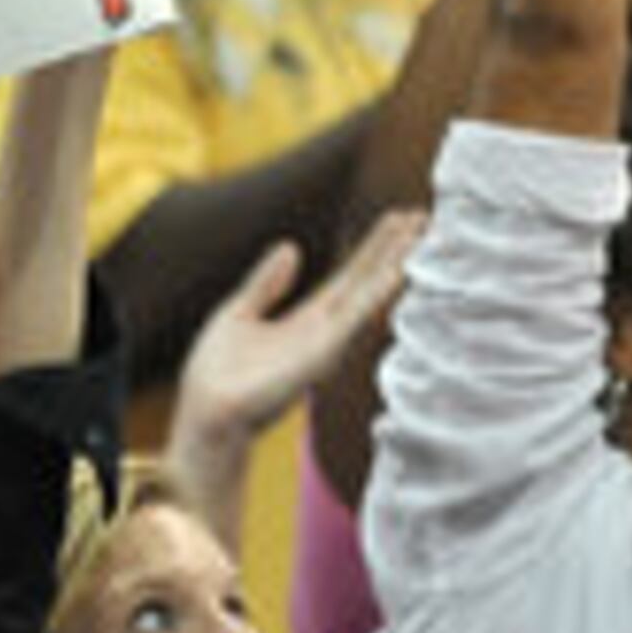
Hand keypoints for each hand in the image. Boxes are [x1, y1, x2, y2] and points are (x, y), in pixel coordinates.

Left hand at [174, 210, 422, 457]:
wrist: (207, 414)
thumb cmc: (216, 375)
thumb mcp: (240, 312)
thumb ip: (267, 284)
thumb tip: (291, 247)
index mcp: (306, 319)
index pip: (349, 277)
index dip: (374, 248)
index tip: (398, 219)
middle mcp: (324, 331)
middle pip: (366, 282)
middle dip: (395, 250)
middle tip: (424, 218)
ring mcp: (326, 343)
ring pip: (367, 295)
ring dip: (395, 265)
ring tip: (420, 235)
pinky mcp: (320, 355)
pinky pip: (353, 318)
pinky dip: (376, 294)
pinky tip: (398, 272)